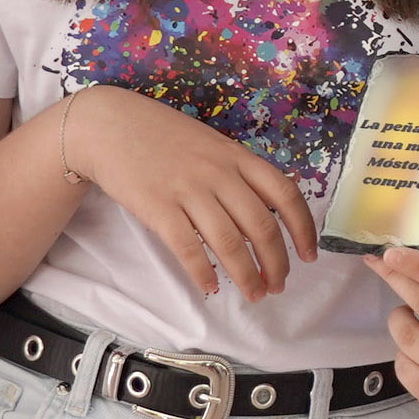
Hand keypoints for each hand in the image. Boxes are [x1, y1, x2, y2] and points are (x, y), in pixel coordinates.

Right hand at [63, 85, 318, 298]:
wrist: (109, 125)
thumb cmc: (162, 137)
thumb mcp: (211, 145)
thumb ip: (237, 174)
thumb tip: (265, 215)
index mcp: (237, 157)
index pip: (285, 194)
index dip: (303, 228)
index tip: (309, 255)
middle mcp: (218, 173)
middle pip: (261, 226)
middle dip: (276, 262)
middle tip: (278, 285)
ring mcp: (188, 189)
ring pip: (229, 241)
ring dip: (246, 274)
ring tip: (254, 293)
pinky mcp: (157, 206)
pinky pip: (187, 247)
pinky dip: (202, 272)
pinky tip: (210, 287)